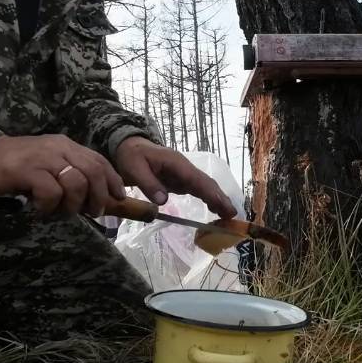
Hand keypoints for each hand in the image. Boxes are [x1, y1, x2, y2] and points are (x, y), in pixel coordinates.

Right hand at [0, 135, 124, 215]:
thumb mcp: (48, 167)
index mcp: (66, 145)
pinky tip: (39, 209)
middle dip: (98, 197)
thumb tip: (96, 199)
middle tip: (90, 213)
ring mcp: (42, 158)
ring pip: (76, 182)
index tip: (118, 198)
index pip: (99, 160)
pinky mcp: (26, 170)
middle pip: (94, 172)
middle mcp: (57, 148)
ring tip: (60, 211)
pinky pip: (51, 191)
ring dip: (73, 204)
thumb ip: (70, 176)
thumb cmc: (16, 168)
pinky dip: (49, 206)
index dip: (113, 181)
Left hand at [114, 137, 236, 218]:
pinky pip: (198, 189)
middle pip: (206, 182)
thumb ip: (148, 184)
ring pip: (205, 186)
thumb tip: (164, 202)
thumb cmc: (131, 157)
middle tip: (232, 214)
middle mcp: (185, 167)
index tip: (222, 204)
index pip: (196, 179)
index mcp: (176, 163)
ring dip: (218, 199)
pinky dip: (209, 198)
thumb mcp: (134, 169)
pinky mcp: (181, 180)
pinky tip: (215, 209)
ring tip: (229, 215)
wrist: (129, 147)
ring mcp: (184, 174)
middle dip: (220, 197)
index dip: (210, 192)